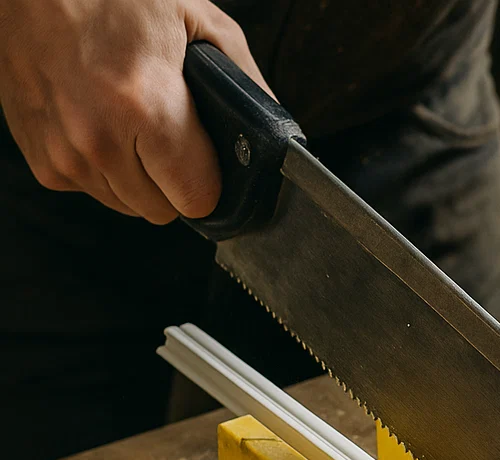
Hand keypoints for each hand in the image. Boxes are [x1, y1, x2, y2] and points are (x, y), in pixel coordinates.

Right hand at [0, 0, 269, 221]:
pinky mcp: (41, 159)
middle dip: (173, 179)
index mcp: (144, 106)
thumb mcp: (196, 17)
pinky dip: (101, 166)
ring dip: (136, 175)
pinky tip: (98, 120)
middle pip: (163, 211)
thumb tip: (269, 135)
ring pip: (128, 206)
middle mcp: (97, 137)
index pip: (198, 200)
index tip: (206, 159)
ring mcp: (63, 152)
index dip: (209, 181)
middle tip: (166, 129)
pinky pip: (93, 190)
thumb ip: (244, 81)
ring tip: (128, 119)